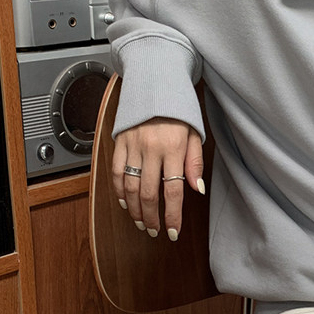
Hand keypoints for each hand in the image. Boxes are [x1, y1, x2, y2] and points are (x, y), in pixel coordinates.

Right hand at [112, 118, 204, 240]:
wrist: (157, 81)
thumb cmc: (179, 109)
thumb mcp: (194, 132)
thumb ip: (195, 162)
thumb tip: (196, 189)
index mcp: (174, 147)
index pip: (173, 191)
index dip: (173, 216)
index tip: (173, 232)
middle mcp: (152, 148)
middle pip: (149, 194)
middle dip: (151, 218)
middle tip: (154, 230)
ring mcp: (134, 144)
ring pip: (130, 187)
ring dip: (135, 209)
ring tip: (141, 221)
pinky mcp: (120, 140)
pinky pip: (116, 171)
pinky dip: (119, 191)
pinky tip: (125, 202)